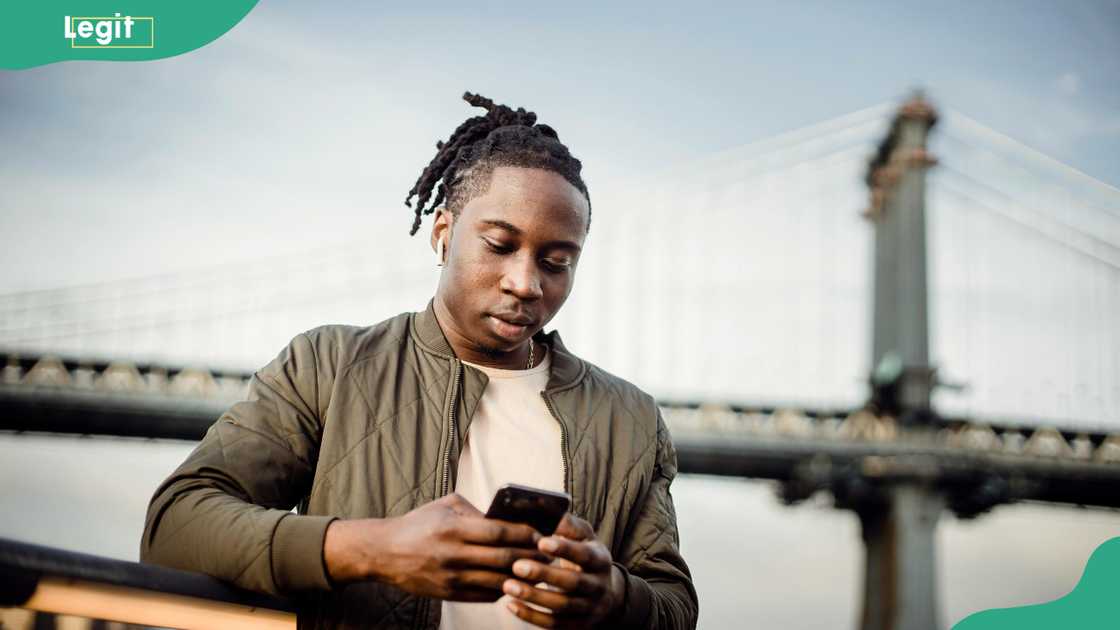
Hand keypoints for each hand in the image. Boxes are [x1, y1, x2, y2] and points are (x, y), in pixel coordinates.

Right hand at [323, 493, 545, 600]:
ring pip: (498, 581)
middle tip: (549, 554)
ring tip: (539, 570)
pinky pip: (485, 595)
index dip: (525, 534)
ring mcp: (451, 577)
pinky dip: (504, 589)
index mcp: (454, 528)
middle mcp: (453, 554)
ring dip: (522, 577)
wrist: (384, 553)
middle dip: (531, 557)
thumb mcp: (446, 506)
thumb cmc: (419, 524)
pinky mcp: (449, 594)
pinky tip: (516, 582)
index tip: (542, 533)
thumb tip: (509, 518)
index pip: (499, 533)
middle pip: (503, 559)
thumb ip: (477, 511)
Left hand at [501, 513, 625, 627]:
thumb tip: (545, 506)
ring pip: (561, 607)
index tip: (542, 542)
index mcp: (600, 560)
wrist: (606, 595)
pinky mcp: (577, 626)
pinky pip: (553, 625)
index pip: (584, 555)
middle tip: (517, 565)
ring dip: (534, 597)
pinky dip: (531, 616)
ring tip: (508, 585)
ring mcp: (589, 609)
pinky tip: (511, 605)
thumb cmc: (586, 556)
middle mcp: (598, 586)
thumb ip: (568, 524)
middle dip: (544, 575)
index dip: (565, 549)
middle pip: (572, 583)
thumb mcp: (585, 538)